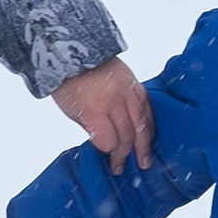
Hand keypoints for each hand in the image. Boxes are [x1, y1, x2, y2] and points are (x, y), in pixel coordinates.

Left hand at [52, 55, 154, 171]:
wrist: (76, 50)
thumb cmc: (69, 83)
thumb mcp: (71, 111)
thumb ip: (91, 129)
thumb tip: (106, 144)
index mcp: (94, 108)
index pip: (109, 140)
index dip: (110, 153)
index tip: (109, 161)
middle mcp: (114, 100)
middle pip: (127, 135)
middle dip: (125, 155)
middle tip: (122, 167)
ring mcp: (128, 91)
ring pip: (142, 124)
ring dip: (144, 145)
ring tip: (144, 160)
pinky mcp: (136, 84)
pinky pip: (147, 109)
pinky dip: (149, 125)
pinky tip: (147, 137)